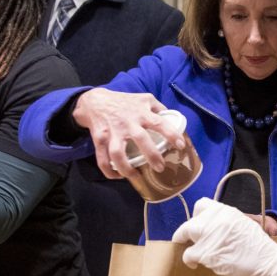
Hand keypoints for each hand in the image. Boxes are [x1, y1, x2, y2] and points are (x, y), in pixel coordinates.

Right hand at [71, 88, 185, 179]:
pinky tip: (118, 176)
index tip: (180, 146)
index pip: (159, 123)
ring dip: (126, 168)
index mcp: (141, 113)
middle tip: (160, 168)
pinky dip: (108, 171)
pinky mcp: (99, 140)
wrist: (95, 101)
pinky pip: (102, 159)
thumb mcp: (144, 99)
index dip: (171, 134)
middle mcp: (127, 123)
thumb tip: (175, 118)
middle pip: (140, 139)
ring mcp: (112, 132)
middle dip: (151, 155)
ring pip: (117, 153)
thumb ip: (158, 108)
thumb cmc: (124, 101)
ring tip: (136, 177)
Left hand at [174, 198, 276, 275]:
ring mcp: (210, 235)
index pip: (201, 205)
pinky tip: (195, 265)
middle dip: (187, 231)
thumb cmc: (259, 248)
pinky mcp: (206, 253)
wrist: (269, 263)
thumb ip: (226, 223)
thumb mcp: (243, 224)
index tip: (199, 225)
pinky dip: (189, 260)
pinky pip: (188, 254)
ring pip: (185, 233)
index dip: (198, 216)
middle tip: (191, 241)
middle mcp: (216, 219)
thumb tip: (212, 227)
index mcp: (227, 211)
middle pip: (190, 221)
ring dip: (186, 243)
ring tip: (191, 252)